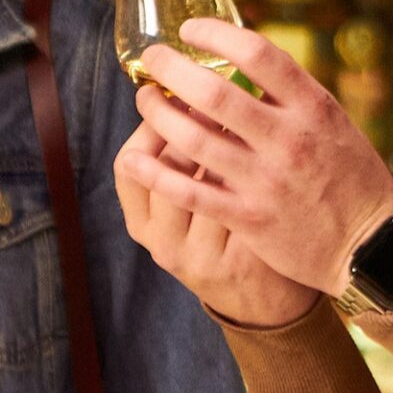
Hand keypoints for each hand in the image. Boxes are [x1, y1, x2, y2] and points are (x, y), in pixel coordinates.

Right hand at [114, 109, 319, 327]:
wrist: (264, 302)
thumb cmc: (220, 236)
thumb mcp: (182, 213)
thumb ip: (177, 163)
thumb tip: (182, 90)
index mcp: (143, 225)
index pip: (127, 165)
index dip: (148, 125)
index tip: (170, 92)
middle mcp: (165, 244)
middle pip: (163, 169)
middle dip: (187, 121)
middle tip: (208, 92)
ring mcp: (203, 256)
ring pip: (205, 183)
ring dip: (223, 140)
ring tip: (239, 113)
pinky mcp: (244, 261)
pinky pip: (244, 201)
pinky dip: (253, 168)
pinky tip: (264, 145)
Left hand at [121, 18, 392, 295]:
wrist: (372, 247)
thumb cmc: (353, 178)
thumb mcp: (336, 124)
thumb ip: (292, 97)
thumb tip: (243, 59)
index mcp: (313, 108)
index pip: (258, 54)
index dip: (217, 34)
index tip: (191, 29)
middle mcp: (288, 139)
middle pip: (215, 93)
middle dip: (173, 69)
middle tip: (154, 58)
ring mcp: (265, 180)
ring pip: (193, 139)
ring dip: (158, 114)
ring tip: (145, 99)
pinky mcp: (249, 218)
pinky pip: (190, 192)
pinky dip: (156, 172)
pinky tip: (134, 157)